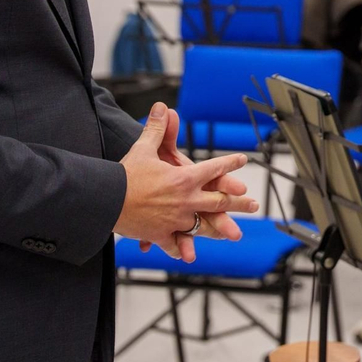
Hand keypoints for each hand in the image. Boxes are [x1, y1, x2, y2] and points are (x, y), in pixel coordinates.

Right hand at [116, 103, 258, 261]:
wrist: (107, 200)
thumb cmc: (126, 174)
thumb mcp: (144, 148)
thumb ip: (157, 129)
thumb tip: (162, 107)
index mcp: (185, 178)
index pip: (214, 168)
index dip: (230, 163)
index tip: (242, 160)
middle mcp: (186, 200)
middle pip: (219, 202)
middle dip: (239, 202)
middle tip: (254, 205)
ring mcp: (176, 220)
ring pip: (203, 225)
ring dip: (220, 229)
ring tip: (234, 234)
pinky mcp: (161, 235)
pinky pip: (174, 243)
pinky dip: (180, 249)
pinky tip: (187, 254)